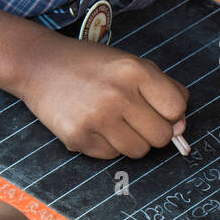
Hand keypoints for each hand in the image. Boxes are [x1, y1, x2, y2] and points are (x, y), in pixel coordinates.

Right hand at [18, 33, 188, 159]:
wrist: (39, 64)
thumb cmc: (91, 65)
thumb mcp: (132, 63)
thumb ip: (164, 90)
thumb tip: (180, 127)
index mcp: (135, 70)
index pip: (177, 110)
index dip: (170, 113)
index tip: (157, 108)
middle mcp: (117, 94)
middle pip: (160, 136)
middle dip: (152, 130)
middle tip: (134, 117)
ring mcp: (96, 118)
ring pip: (138, 151)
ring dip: (131, 140)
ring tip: (113, 120)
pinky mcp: (78, 137)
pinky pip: (111, 156)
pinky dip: (106, 144)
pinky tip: (93, 124)